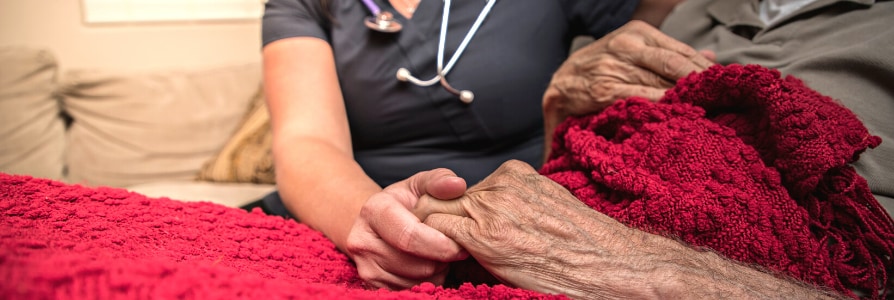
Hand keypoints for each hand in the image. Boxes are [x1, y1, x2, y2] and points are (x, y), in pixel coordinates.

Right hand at [345, 168, 469, 289]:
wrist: (375, 222)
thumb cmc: (403, 202)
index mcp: (374, 211)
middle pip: (417, 265)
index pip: (409, 237)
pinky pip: (411, 291)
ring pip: (416, 282)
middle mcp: (363, 241)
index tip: (460, 246)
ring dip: (436, 271)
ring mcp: (366, 267)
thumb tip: (457, 185)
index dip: (440, 245)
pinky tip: (426, 264)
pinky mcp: (372, 285)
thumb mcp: (419, 184)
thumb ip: (439, 181)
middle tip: (452, 248)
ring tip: (436, 253)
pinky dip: (426, 282)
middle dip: (441, 259)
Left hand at [420, 161, 840, 298]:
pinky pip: (436, 234)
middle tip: (443, 255)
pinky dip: (434, 252)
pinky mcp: (487, 234)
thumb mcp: (544, 213)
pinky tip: (452, 267)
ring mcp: (493, 205)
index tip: (453, 241)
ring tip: (448, 263)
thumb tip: (479, 228)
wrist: (614, 268)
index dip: (450, 217)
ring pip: (433, 215)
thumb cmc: (583, 251)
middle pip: (441, 198)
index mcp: (515, 175)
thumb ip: (510, 208)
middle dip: (436, 228)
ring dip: (434, 241)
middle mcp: (501, 183)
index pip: (458, 191)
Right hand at [544, 20, 715, 116]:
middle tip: (723, 101)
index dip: (706, 70)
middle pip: (675, 65)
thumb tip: (710, 57)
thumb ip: (670, 55)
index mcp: (638, 32)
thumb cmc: (603, 69)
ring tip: (707, 112)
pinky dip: (660, 106)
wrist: (560, 83)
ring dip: (684, 98)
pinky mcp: (602, 89)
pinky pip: (639, 98)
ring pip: (659, 82)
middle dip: (700, 84)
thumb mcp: (634, 53)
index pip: (682, 51)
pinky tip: (676, 115)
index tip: (727, 85)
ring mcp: (613, 66)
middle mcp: (626, 44)